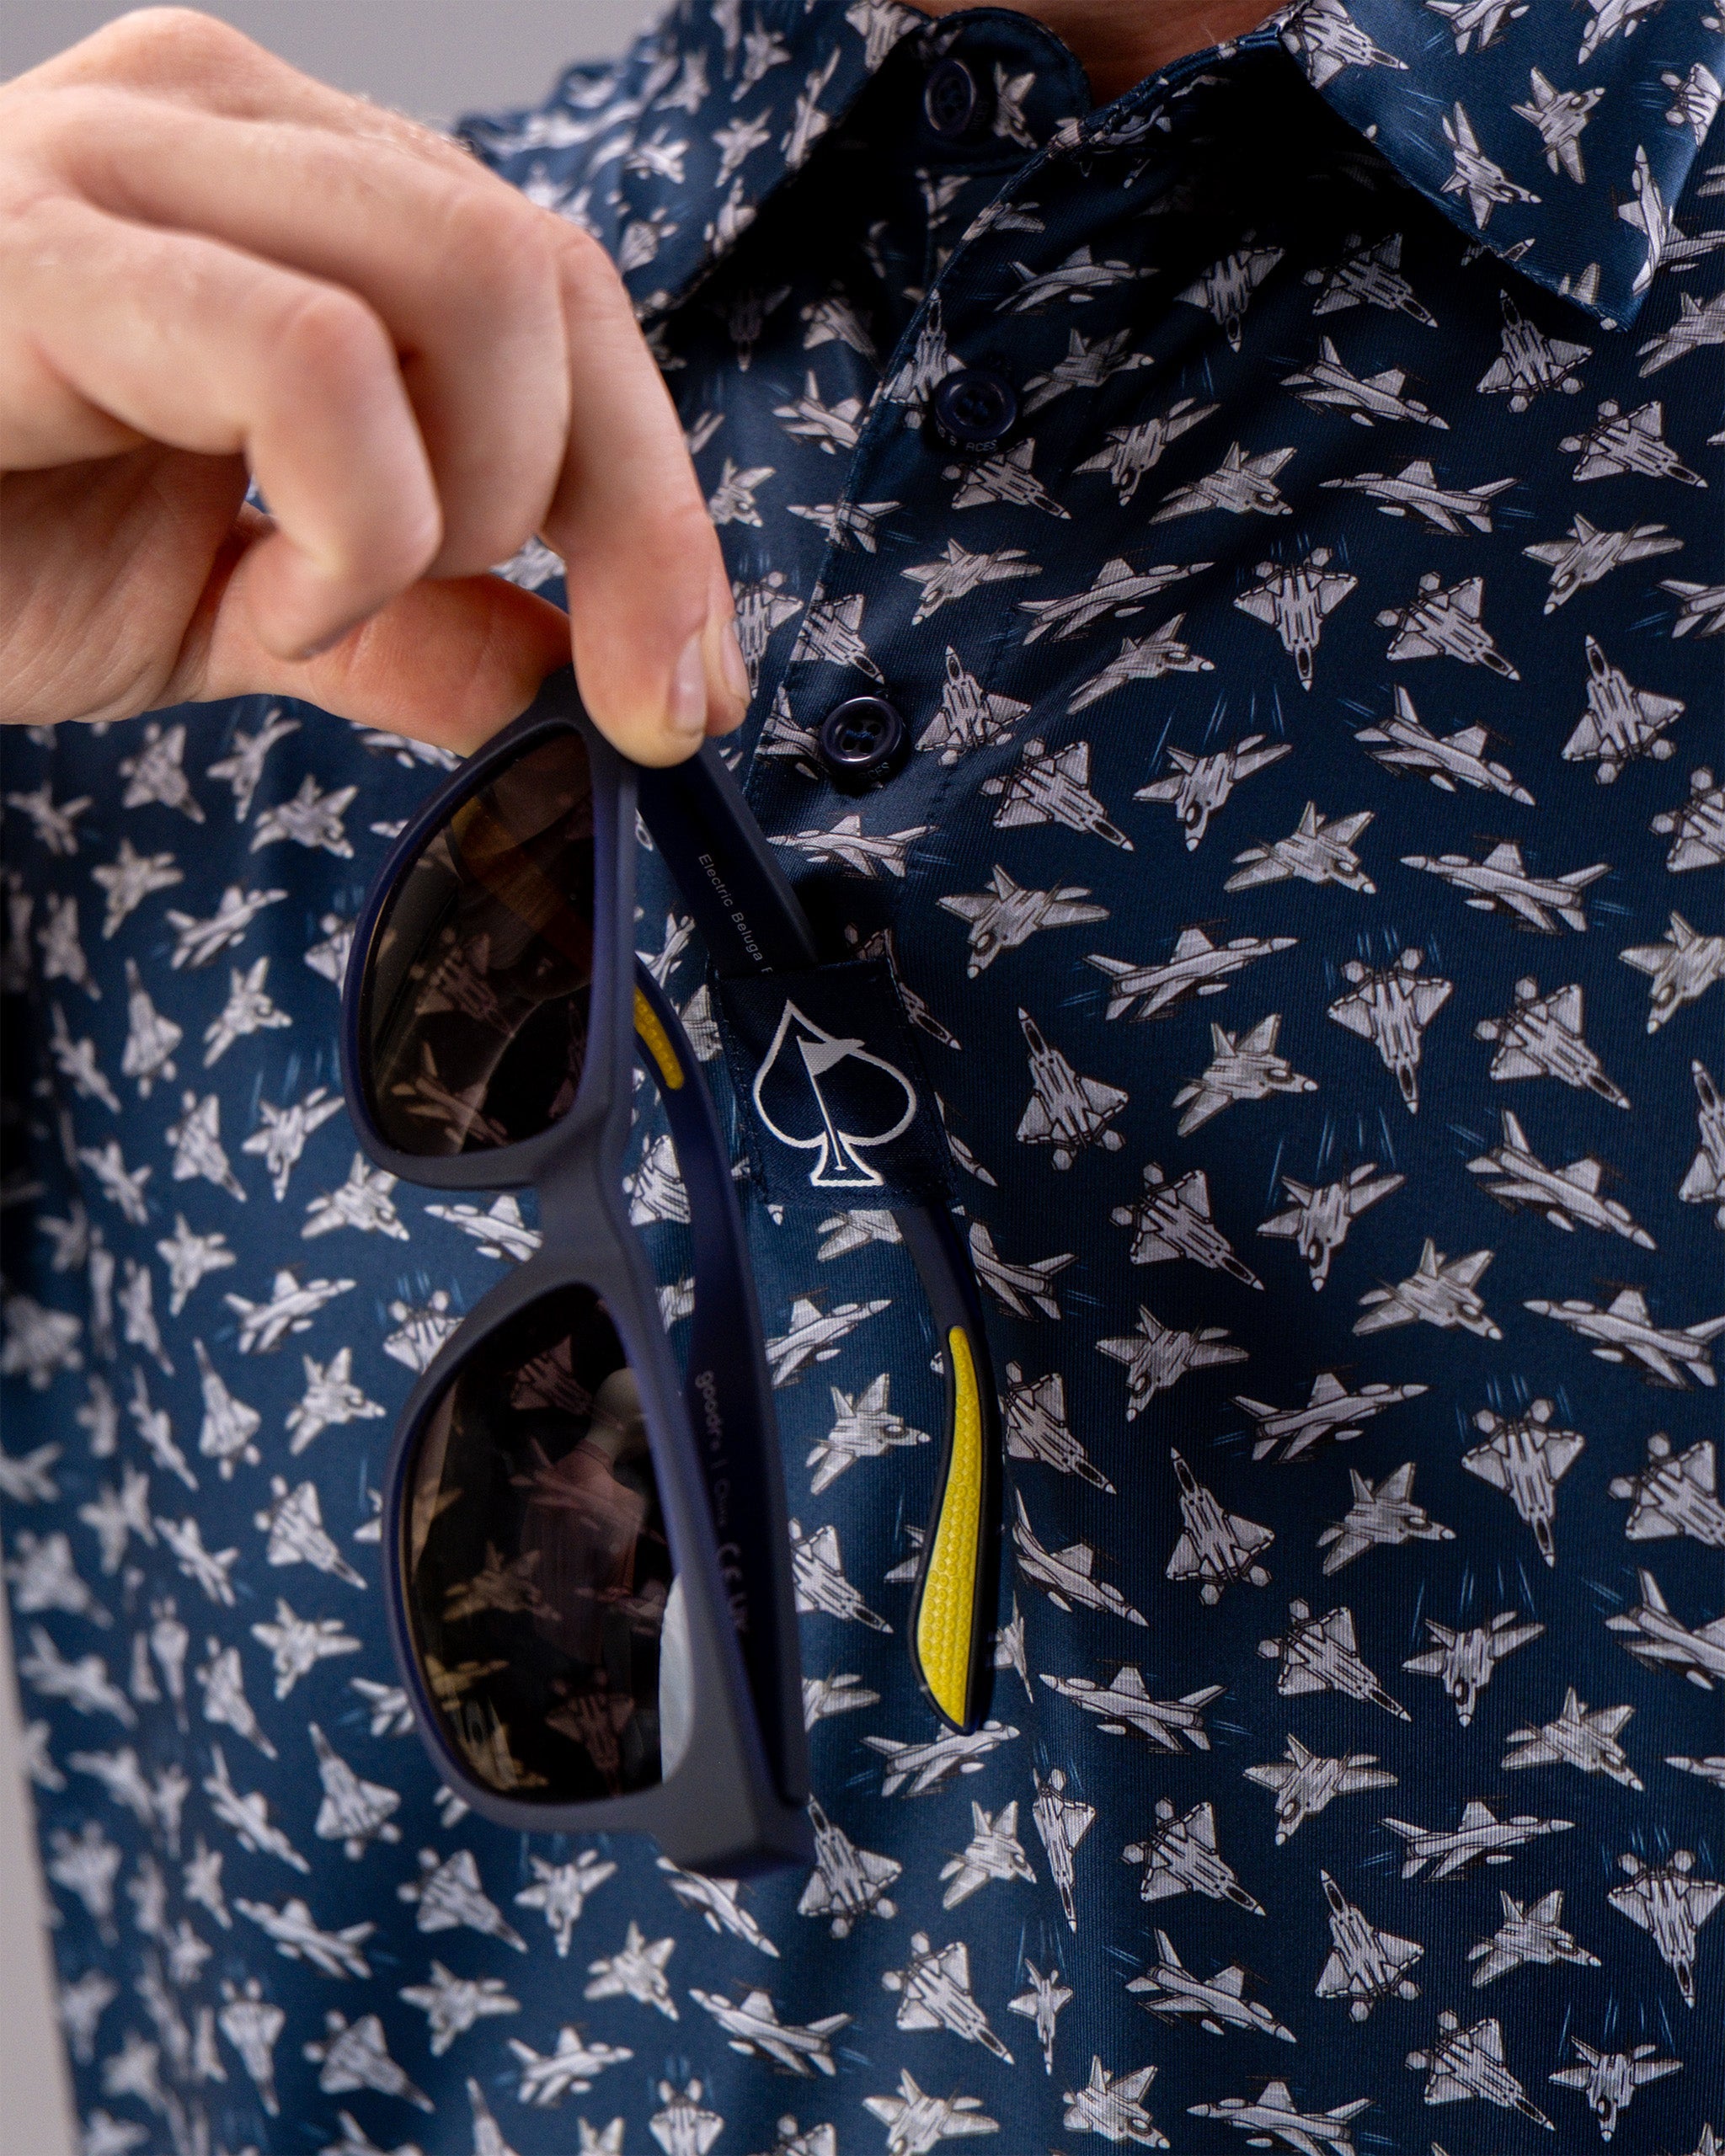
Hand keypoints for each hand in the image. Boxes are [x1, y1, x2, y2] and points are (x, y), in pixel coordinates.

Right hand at [0, 7, 747, 761]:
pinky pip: (320, 367)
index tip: (689, 684)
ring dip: (457, 516)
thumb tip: (586, 683)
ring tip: (318, 597)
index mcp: (295, 182)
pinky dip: (351, 529)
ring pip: (478, 292)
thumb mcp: (247, 603)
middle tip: (587, 681)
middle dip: (630, 527)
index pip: (570, 292)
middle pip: (562, 280)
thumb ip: (422, 626)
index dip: (666, 506)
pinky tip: (259, 589)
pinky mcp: (56, 249)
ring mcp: (138, 159)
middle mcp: (231, 123)